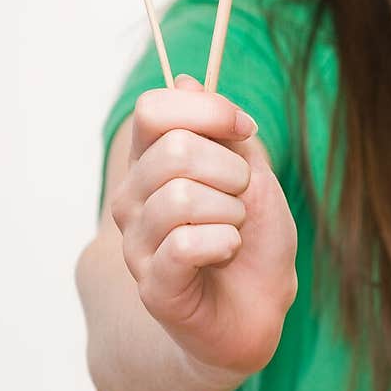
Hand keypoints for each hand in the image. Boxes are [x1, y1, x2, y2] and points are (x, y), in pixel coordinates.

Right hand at [110, 74, 297, 374]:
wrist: (257, 310)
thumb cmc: (254, 238)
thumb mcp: (252, 172)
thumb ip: (223, 131)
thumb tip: (185, 80)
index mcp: (152, 162)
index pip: (154, 109)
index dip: (208, 111)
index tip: (245, 130)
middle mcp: (133, 198)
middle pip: (174, 149)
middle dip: (229, 170)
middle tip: (241, 198)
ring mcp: (136, 244)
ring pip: (180, 195)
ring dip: (231, 211)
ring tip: (234, 230)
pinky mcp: (152, 285)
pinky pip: (186, 244)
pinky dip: (224, 243)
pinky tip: (227, 253)